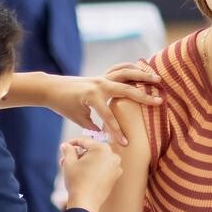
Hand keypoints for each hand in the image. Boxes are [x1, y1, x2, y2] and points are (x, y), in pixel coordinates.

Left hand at [45, 66, 163, 144]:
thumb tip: (106, 136)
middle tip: (159, 101)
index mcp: (92, 96)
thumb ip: (93, 126)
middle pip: (126, 90)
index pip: (109, 117)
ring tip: (157, 79)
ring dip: (142, 75)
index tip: (126, 143)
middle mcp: (99, 84)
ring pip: (126, 73)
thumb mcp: (77, 118)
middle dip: (143, 97)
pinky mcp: (101, 75)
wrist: (51, 87)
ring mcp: (101, 77)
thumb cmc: (63, 104)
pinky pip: (119, 69)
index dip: (117, 132)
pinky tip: (143, 70)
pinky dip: (131, 67)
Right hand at [59, 137, 121, 210]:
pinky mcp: (115, 177)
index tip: (64, 146)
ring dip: (84, 162)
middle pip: (92, 151)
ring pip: (97, 160)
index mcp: (102, 149)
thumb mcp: (69, 162)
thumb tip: (65, 145)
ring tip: (71, 167)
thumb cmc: (77, 181)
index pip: (85, 142)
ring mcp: (115, 167)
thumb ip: (68, 150)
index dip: (72, 143)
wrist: (85, 202)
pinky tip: (81, 174)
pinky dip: (93, 169)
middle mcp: (112, 156)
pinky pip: (102, 168)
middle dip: (78, 154)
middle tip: (66, 159)